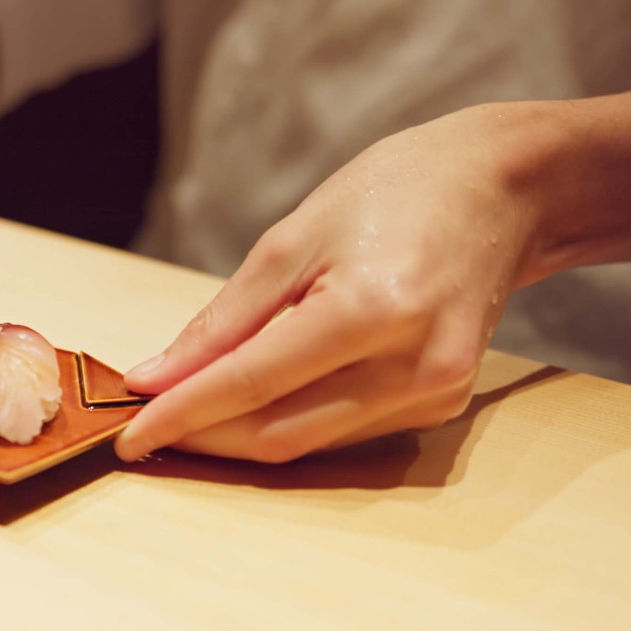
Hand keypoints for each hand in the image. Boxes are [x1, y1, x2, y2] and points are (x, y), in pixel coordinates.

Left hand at [116, 105, 544, 462]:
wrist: (505, 188)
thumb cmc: (394, 193)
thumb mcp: (291, 240)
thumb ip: (220, 322)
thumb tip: (152, 379)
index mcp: (370, 309)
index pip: (251, 384)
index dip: (182, 414)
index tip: (125, 433)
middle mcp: (413, 364)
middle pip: (278, 431)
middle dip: (202, 435)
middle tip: (140, 427)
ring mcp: (434, 392)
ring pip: (308, 442)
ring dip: (239, 436)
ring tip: (185, 413)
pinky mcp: (442, 404)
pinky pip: (343, 432)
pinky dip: (288, 421)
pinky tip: (251, 402)